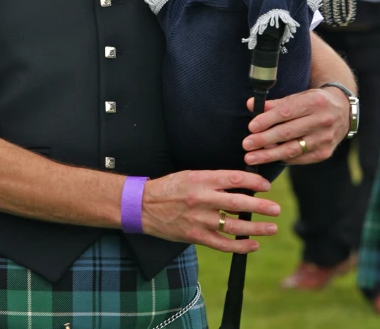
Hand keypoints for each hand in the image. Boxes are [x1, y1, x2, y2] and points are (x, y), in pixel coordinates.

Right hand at [142, 169, 280, 253]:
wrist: (143, 205)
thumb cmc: (169, 187)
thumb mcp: (191, 175)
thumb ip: (214, 180)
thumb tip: (241, 185)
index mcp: (201, 179)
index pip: (234, 179)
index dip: (254, 182)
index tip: (266, 186)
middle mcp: (202, 198)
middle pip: (238, 203)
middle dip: (260, 207)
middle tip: (276, 209)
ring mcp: (199, 219)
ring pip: (233, 226)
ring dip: (255, 228)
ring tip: (272, 228)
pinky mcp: (195, 236)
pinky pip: (222, 244)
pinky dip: (239, 246)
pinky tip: (252, 245)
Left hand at [242, 86, 349, 166]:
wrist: (342, 111)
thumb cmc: (313, 102)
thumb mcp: (298, 97)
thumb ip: (275, 103)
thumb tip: (250, 104)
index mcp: (314, 102)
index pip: (286, 112)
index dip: (267, 120)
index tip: (251, 127)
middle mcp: (322, 121)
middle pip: (288, 133)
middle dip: (264, 140)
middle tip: (246, 145)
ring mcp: (325, 139)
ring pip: (292, 149)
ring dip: (269, 154)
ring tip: (251, 157)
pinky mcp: (324, 153)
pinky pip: (299, 158)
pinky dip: (283, 158)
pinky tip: (269, 158)